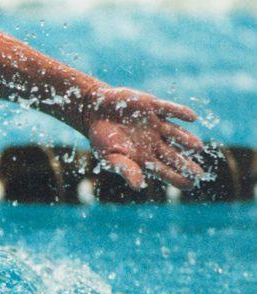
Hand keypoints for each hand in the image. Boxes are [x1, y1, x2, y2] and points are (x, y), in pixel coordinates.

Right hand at [85, 86, 203, 189]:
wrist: (95, 111)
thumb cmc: (101, 139)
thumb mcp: (109, 157)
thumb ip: (125, 169)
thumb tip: (138, 186)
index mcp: (144, 157)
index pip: (164, 171)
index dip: (177, 178)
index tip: (190, 185)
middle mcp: (154, 142)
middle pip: (174, 155)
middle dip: (186, 164)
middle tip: (199, 173)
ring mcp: (156, 124)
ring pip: (176, 133)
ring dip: (187, 139)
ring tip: (198, 147)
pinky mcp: (153, 107)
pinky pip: (169, 109)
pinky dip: (180, 113)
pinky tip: (192, 118)